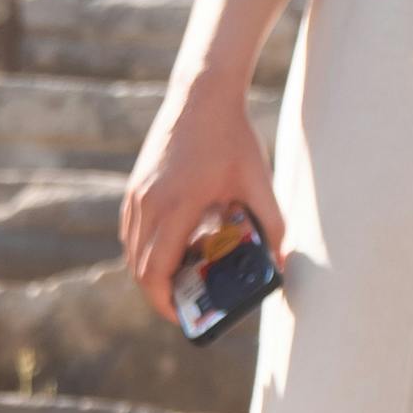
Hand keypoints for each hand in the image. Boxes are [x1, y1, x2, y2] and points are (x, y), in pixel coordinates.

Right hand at [123, 89, 284, 313]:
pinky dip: (147, 249)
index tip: (183, 317)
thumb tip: (280, 263)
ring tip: (185, 277)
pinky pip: (132, 231)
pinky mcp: (135, 186)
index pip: (156, 271)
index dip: (165, 303)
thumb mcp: (260, 184)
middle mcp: (148, 202)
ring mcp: (137, 193)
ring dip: (152, 270)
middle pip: (139, 268)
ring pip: (132, 250)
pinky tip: (176, 248)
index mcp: (177, 206)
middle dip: (160, 293)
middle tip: (187, 305)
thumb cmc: (232, 139)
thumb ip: (272, 226)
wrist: (202, 95)